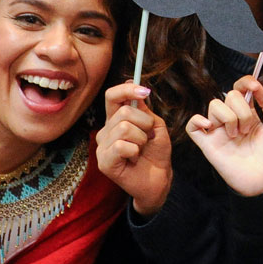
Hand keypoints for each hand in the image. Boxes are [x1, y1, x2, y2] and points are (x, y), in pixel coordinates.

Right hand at [96, 82, 171, 215]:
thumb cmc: (156, 152)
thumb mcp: (155, 125)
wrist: (160, 178)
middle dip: (145, 122)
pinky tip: (134, 159)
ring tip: (141, 149)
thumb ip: (143, 108)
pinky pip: (120, 146)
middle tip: (148, 137)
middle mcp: (106, 131)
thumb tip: (133, 85)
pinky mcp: (104, 162)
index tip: (145, 91)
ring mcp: (102, 147)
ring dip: (141, 138)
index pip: (112, 96)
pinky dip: (135, 151)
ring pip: (123, 128)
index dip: (127, 90)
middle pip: (124, 112)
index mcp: (116, 119)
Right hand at [186, 76, 262, 195]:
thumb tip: (256, 84)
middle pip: (229, 95)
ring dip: (229, 118)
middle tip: (249, 129)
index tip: (253, 86)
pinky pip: (193, 126)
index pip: (240, 89)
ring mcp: (219, 131)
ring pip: (215, 106)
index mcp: (248, 113)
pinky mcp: (207, 144)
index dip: (244, 82)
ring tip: (237, 136)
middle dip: (242, 110)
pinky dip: (199, 121)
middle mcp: (232, 120)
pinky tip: (212, 127)